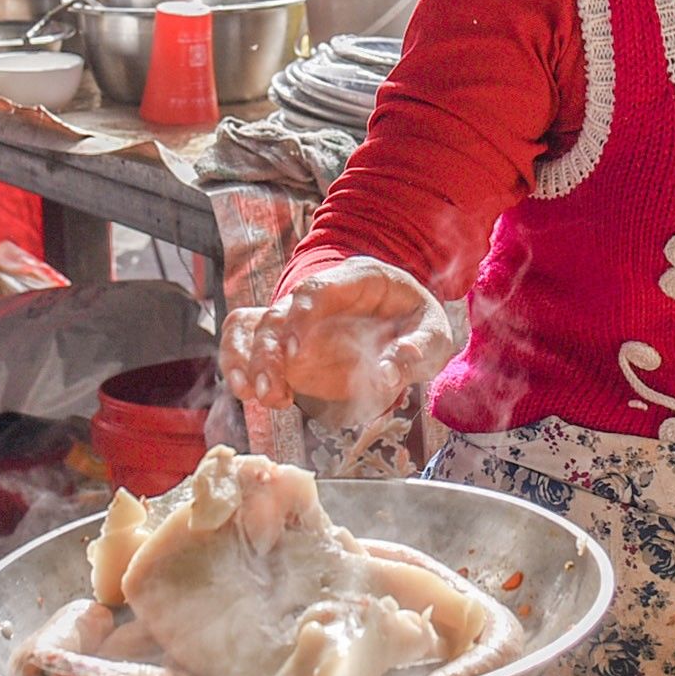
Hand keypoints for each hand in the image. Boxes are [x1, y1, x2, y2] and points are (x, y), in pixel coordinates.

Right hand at [220, 257, 456, 418]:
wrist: (408, 330)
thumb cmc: (419, 326)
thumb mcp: (434, 335)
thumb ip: (418, 349)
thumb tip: (391, 372)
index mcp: (358, 279)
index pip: (318, 288)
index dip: (300, 316)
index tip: (293, 353)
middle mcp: (320, 295)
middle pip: (280, 312)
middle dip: (268, 350)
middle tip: (271, 390)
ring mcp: (299, 319)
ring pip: (256, 325)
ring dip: (248, 359)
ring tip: (259, 396)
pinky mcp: (287, 344)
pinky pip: (247, 341)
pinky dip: (240, 363)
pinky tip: (248, 392)